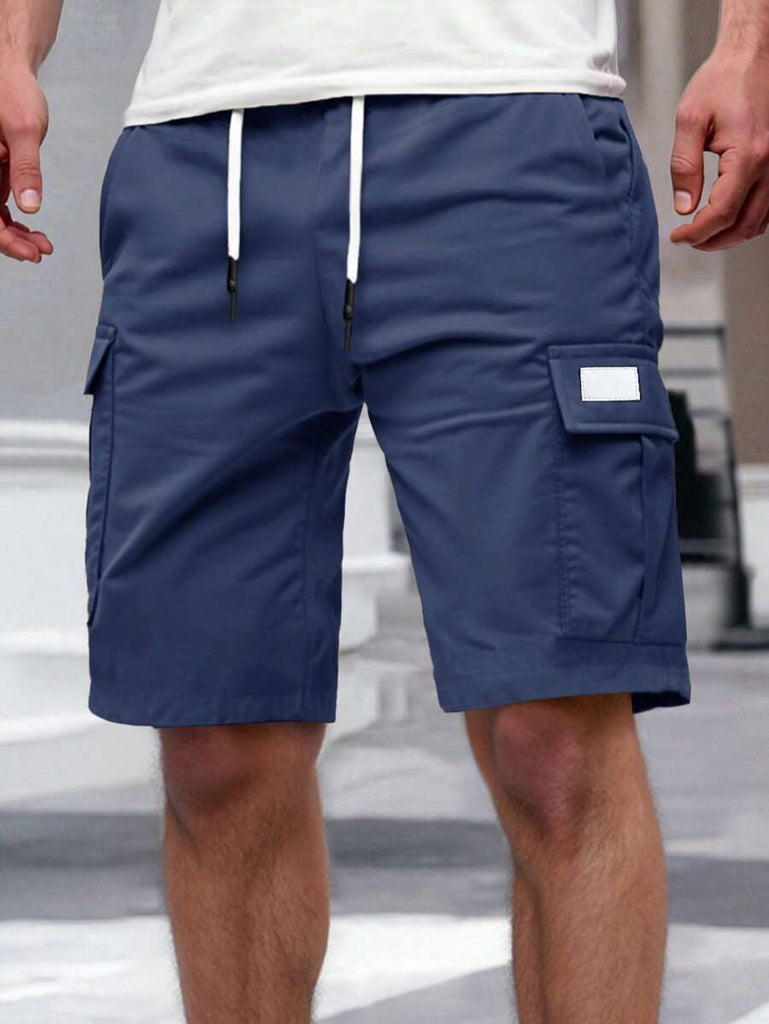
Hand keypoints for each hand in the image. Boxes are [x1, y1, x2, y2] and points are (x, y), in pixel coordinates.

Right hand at [0, 60, 53, 262]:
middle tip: (41, 251)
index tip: (31, 252)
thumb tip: (29, 206)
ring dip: (15, 234)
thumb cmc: (12, 89)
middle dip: (12, 241)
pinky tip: (34, 229)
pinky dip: (15, 220)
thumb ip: (26, 168)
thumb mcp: (24, 129)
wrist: (9, 67)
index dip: (5, 240)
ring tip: (43, 245)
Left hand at [670, 48, 768, 249]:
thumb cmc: (722, 80)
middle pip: (744, 225)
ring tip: (703, 233)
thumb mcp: (690, 120)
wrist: (752, 55)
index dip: (696, 232)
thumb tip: (684, 206)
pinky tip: (726, 217)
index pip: (722, 212)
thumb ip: (684, 166)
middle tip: (687, 239)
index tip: (677, 236)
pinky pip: (768, 207)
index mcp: (747, 155)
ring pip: (760, 221)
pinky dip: (748, 220)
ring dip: (731, 234)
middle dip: (713, 240)